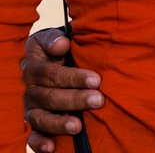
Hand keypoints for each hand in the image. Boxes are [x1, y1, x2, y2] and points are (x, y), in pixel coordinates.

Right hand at [21, 28, 102, 152]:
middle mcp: (30, 89)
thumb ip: (55, 39)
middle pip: (50, 97)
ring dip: (59, 123)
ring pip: (41, 118)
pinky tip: (52, 147)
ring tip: (78, 126)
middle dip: (75, 99)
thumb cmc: (60, 49)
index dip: (73, 78)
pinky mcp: (34, 123)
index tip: (96, 80)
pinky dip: (40, 143)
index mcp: (35, 66)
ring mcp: (31, 107)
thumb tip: (62, 44)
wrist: (52, 59)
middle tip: (98, 100)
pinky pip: (32, 136)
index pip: (51, 73)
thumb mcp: (54, 39)